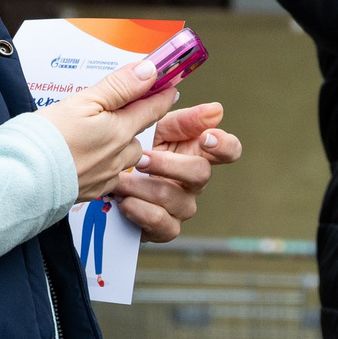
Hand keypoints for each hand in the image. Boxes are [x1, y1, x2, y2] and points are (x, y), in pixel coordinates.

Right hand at [43, 58, 183, 203]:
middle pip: (137, 136)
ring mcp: (105, 176)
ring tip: (96, 137)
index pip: (151, 109)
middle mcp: (118, 156)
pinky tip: (85, 159)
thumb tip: (149, 71)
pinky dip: (102, 165)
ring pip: (123, 157)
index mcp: (120, 131)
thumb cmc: (47, 139)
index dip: (162, 95)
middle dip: (133, 124)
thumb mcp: (83, 101)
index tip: (169, 87)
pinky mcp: (91, 192)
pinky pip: (108, 176)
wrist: (22, 180)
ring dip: (118, 146)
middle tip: (117, 112)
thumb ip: (119, 87)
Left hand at [111, 103, 244, 243]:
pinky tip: (123, 201)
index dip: (224, 145)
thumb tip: (216, 109)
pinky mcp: (166, 229)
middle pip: (200, 173)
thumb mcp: (157, 130)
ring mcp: (183, 207)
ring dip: (140, 187)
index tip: (206, 138)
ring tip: (119, 181)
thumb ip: (183, 121)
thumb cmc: (138, 152)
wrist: (108, 183)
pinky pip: (159, 220)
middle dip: (167, 164)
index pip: (229, 150)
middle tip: (140, 160)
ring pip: (172, 197)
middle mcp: (195, 182)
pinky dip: (137, 209)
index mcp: (198, 153)